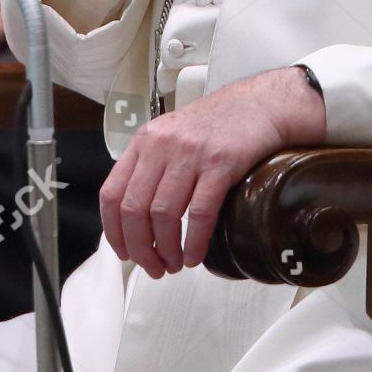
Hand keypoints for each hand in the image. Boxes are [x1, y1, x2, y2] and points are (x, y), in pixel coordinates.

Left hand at [99, 67, 325, 277]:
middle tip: (153, 268)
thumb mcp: (173, 135)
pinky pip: (199, 213)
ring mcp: (190, 153)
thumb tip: (137, 218)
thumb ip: (152, 167)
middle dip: (140, 249)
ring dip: (166, 250)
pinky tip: (195, 256)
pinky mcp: (220, 163)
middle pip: (134, 209)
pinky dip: (194, 242)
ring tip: (174, 264)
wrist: (259, 104)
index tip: (125, 253)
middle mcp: (161, 145)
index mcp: (145, 141)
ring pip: (163, 215)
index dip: (115, 232)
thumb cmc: (218, 124)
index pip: (112, 193)